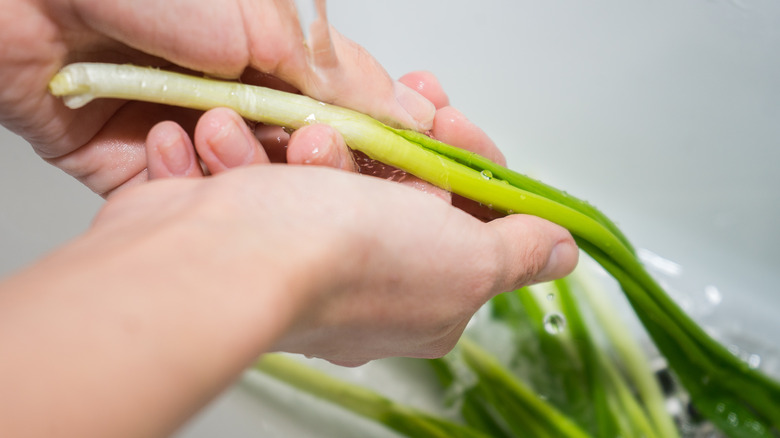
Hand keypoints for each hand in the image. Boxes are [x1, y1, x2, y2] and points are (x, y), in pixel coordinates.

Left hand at [0, 0, 433, 195]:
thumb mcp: (259, 19)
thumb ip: (330, 76)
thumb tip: (402, 113)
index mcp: (278, 61)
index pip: (349, 114)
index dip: (378, 143)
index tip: (408, 168)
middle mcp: (242, 103)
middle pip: (304, 162)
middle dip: (310, 165)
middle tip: (303, 152)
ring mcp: (195, 139)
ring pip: (250, 189)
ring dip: (242, 168)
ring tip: (213, 124)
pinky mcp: (144, 170)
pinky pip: (183, 200)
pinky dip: (181, 182)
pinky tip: (166, 139)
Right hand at [143, 70, 578, 364]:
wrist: (217, 264)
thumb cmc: (342, 264)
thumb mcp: (464, 260)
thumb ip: (516, 253)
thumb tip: (561, 252)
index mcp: (420, 296)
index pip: (458, 214)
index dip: (458, 159)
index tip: (446, 121)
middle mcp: (356, 281)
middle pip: (386, 184)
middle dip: (379, 141)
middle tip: (365, 120)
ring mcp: (291, 253)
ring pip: (311, 167)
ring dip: (305, 140)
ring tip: (296, 145)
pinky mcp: (230, 226)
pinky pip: (242, 167)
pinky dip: (237, 147)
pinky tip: (226, 144)